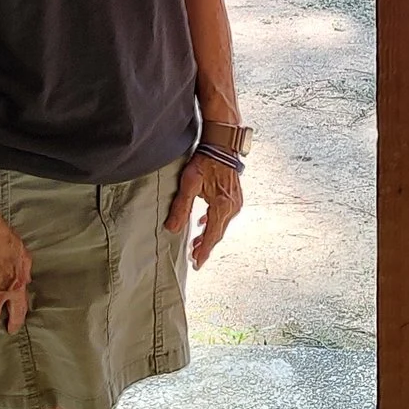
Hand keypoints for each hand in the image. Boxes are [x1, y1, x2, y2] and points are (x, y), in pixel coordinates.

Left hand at [168, 150, 243, 266]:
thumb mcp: (189, 183)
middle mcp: (232, 207)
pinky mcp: (235, 197)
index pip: (211, 235)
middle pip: (218, 233)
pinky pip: (224, 216)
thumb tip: (172, 228)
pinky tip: (203, 222)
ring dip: (209, 235)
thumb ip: (181, 207)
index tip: (197, 264)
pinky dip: (213, 223)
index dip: (203, 251)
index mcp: (221, 206)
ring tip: (196, 244)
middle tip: (194, 257)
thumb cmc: (206, 161)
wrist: (221, 145)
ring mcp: (236, 202)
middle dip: (205, 246)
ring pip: (221, 225)